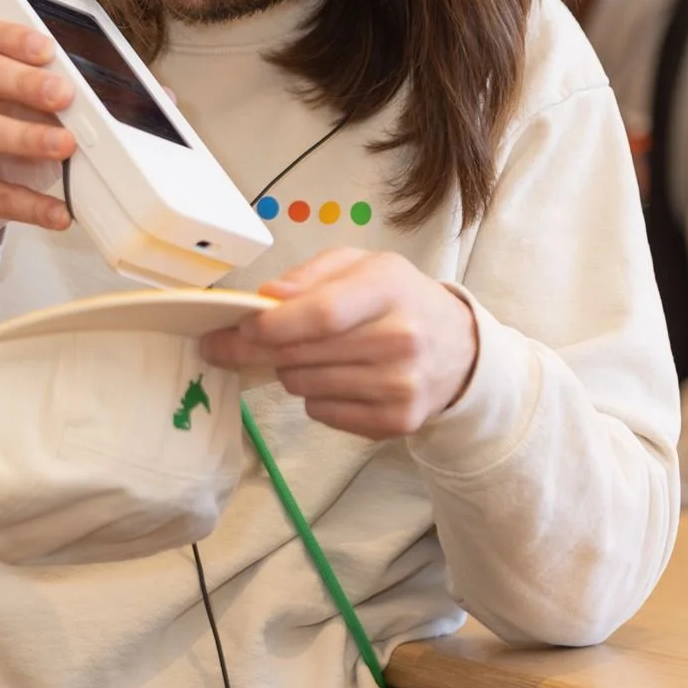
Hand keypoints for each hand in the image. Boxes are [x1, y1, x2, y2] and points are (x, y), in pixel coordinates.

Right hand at [0, 20, 76, 267]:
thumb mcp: (27, 118)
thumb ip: (79, 102)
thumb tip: (158, 97)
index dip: (10, 36)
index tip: (48, 47)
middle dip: (22, 79)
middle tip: (64, 94)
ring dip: (25, 135)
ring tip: (65, 144)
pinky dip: (31, 204)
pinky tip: (60, 212)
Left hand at [201, 247, 478, 440]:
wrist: (457, 348)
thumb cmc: (396, 298)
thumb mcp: (361, 265)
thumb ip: (310, 275)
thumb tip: (266, 299)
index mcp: (388, 287)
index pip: (321, 314)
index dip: (272, 324)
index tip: (240, 326)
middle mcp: (400, 338)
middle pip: (302, 354)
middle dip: (254, 350)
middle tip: (229, 344)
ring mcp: (400, 386)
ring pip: (303, 386)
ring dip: (288, 371)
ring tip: (307, 355)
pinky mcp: (396, 422)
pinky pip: (321, 413)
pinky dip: (314, 398)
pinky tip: (335, 379)